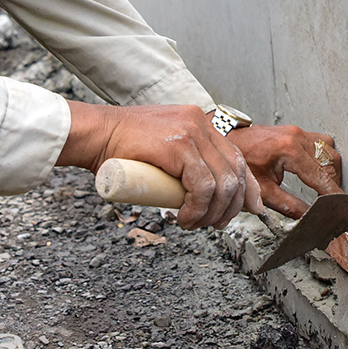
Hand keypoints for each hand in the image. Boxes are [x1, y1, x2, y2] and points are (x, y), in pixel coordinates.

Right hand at [61, 102, 258, 228]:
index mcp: (201, 124)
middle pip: (235, 171)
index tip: (251, 209)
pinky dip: (198, 208)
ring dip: (213, 212)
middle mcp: (201, 124)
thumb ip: (182, 160)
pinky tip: (185, 218)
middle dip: (232, 206)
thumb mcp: (163, 149)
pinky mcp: (178, 145)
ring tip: (194, 224)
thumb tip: (198, 191)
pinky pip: (202, 186)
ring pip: (222, 182)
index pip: (236, 157)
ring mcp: (191, 133)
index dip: (248, 187)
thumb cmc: (121, 147)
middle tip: (215, 224)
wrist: (96, 134)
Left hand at [227, 124, 343, 218]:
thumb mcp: (263, 190)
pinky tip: (320, 172)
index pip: (321, 176)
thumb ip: (289, 206)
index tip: (342, 207)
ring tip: (326, 189)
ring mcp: (298, 132)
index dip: (333, 194)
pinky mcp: (297, 131)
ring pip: (329, 151)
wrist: (227, 142)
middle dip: (333, 184)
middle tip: (332, 203)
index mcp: (289, 150)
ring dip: (331, 171)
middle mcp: (297, 137)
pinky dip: (324, 159)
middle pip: (330, 162)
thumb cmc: (240, 162)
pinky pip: (321, 143)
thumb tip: (308, 217)